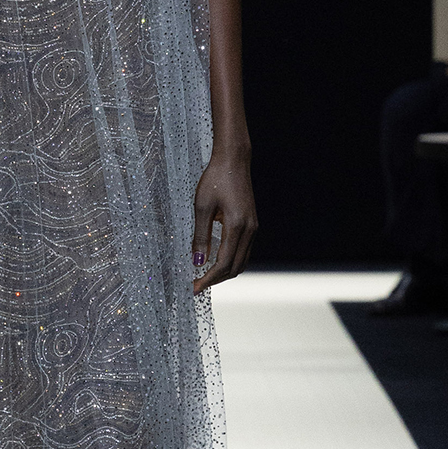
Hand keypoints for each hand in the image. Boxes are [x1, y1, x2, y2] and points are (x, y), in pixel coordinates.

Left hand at [192, 147, 256, 292]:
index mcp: (237, 227)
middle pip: (235, 268)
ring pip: (241, 261)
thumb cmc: (216, 179)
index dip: (208, 279)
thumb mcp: (201, 207)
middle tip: (196, 285)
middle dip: (216, 279)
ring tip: (204, 276)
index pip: (223, 264)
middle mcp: (249, 230)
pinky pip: (244, 251)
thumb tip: (197, 262)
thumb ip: (200, 236)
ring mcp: (253, 228)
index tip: (194, 288)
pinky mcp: (252, 224)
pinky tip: (216, 260)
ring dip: (224, 272)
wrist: (233, 160)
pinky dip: (231, 261)